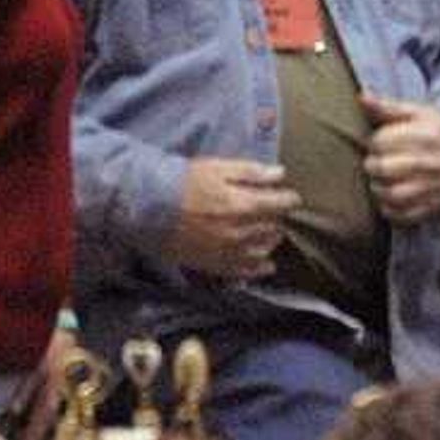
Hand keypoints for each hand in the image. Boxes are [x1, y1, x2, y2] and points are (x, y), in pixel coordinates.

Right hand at [165, 156, 294, 281]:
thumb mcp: (216, 167)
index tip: (289, 196)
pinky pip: (246, 271)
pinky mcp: (217, 265)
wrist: (150, 206)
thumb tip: (280, 174)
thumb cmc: (183, 181)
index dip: (288, 198)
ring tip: (266, 231)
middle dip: (277, 218)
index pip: (281, 204)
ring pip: (264, 250)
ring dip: (270, 240)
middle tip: (273, 210)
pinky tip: (265, 263)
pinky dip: (259, 267)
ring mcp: (229, 251)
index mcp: (243, 204)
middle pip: (274, 227)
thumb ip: (250, 172)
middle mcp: (240, 232)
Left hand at [362, 95, 439, 224]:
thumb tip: (362, 97)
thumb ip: (386, 106)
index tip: (377, 142)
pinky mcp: (434, 206)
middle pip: (387, 169)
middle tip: (373, 163)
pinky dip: (390, 210)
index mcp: (426, 136)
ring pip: (395, 195)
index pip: (384, 142)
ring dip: (378, 189)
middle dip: (372, 165)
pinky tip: (386, 198)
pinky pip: (406, 215)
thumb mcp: (415, 112)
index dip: (374, 142)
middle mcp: (433, 163)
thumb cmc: (433, 129)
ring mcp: (435, 187)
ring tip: (378, 181)